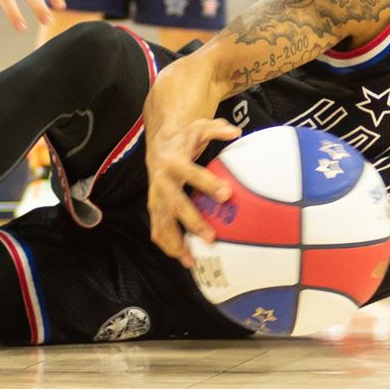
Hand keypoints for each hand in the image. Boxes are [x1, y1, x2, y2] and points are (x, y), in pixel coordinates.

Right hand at [146, 118, 240, 265]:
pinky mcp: (154, 207)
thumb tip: (235, 131)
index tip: (227, 195)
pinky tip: (183, 258)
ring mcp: (156, 196)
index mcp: (173, 161)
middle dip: (192, 222)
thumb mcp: (200, 127)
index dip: (208, 184)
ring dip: (176, 243)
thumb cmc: (184, 138)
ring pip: (162, 223)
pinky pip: (157, 229)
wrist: (158, 145)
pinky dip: (168, 245)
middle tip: (211, 238)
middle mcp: (161, 181)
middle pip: (176, 204)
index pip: (192, 173)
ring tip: (192, 261)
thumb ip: (217, 129)